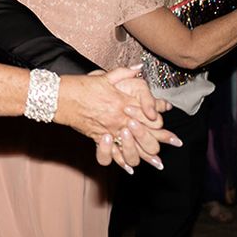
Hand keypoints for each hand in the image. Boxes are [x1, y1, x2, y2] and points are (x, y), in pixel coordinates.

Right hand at [58, 67, 179, 171]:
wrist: (62, 98)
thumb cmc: (83, 86)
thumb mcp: (105, 76)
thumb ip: (124, 73)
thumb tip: (139, 68)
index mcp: (122, 104)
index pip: (149, 118)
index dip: (163, 126)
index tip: (174, 134)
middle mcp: (118, 120)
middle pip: (144, 136)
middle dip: (161, 142)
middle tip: (174, 146)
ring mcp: (108, 132)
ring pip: (131, 149)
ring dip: (145, 156)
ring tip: (158, 163)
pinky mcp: (97, 138)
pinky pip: (111, 155)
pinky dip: (121, 162)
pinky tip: (129, 168)